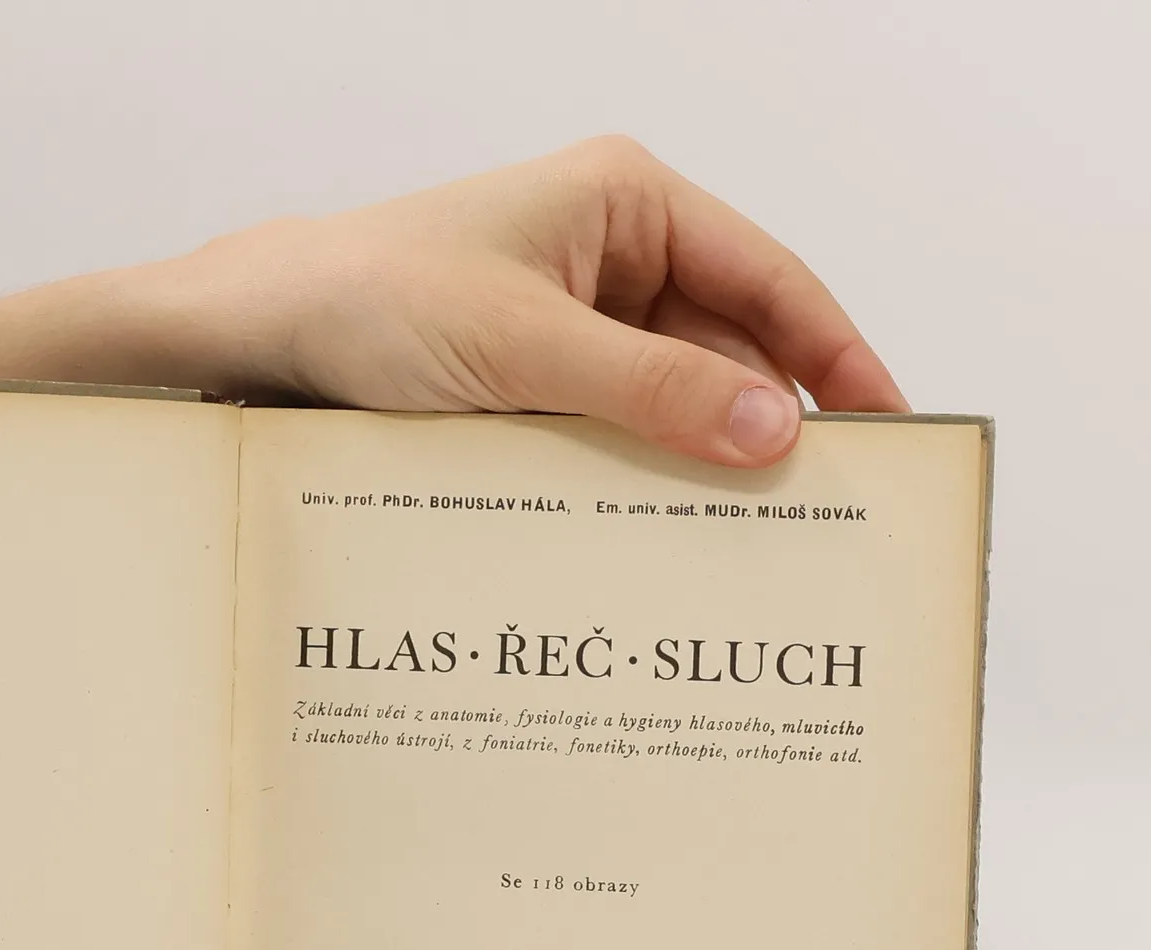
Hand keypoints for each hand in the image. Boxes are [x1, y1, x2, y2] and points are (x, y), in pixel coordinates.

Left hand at [152, 135, 907, 464]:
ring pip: (668, 400)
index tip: (887, 429)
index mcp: (628, 204)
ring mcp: (572, 320)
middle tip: (817, 517)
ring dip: (694, 462)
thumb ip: (651, 391)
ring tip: (744, 544)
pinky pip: (610, 429)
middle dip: (764, 427)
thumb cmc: (375, 302)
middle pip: (726, 348)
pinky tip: (655, 531)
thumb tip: (773, 430)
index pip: (769, 281)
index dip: (836, 356)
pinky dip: (634, 476)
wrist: (262, 335)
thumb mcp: (523, 349)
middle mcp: (611, 255)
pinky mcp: (532, 380)